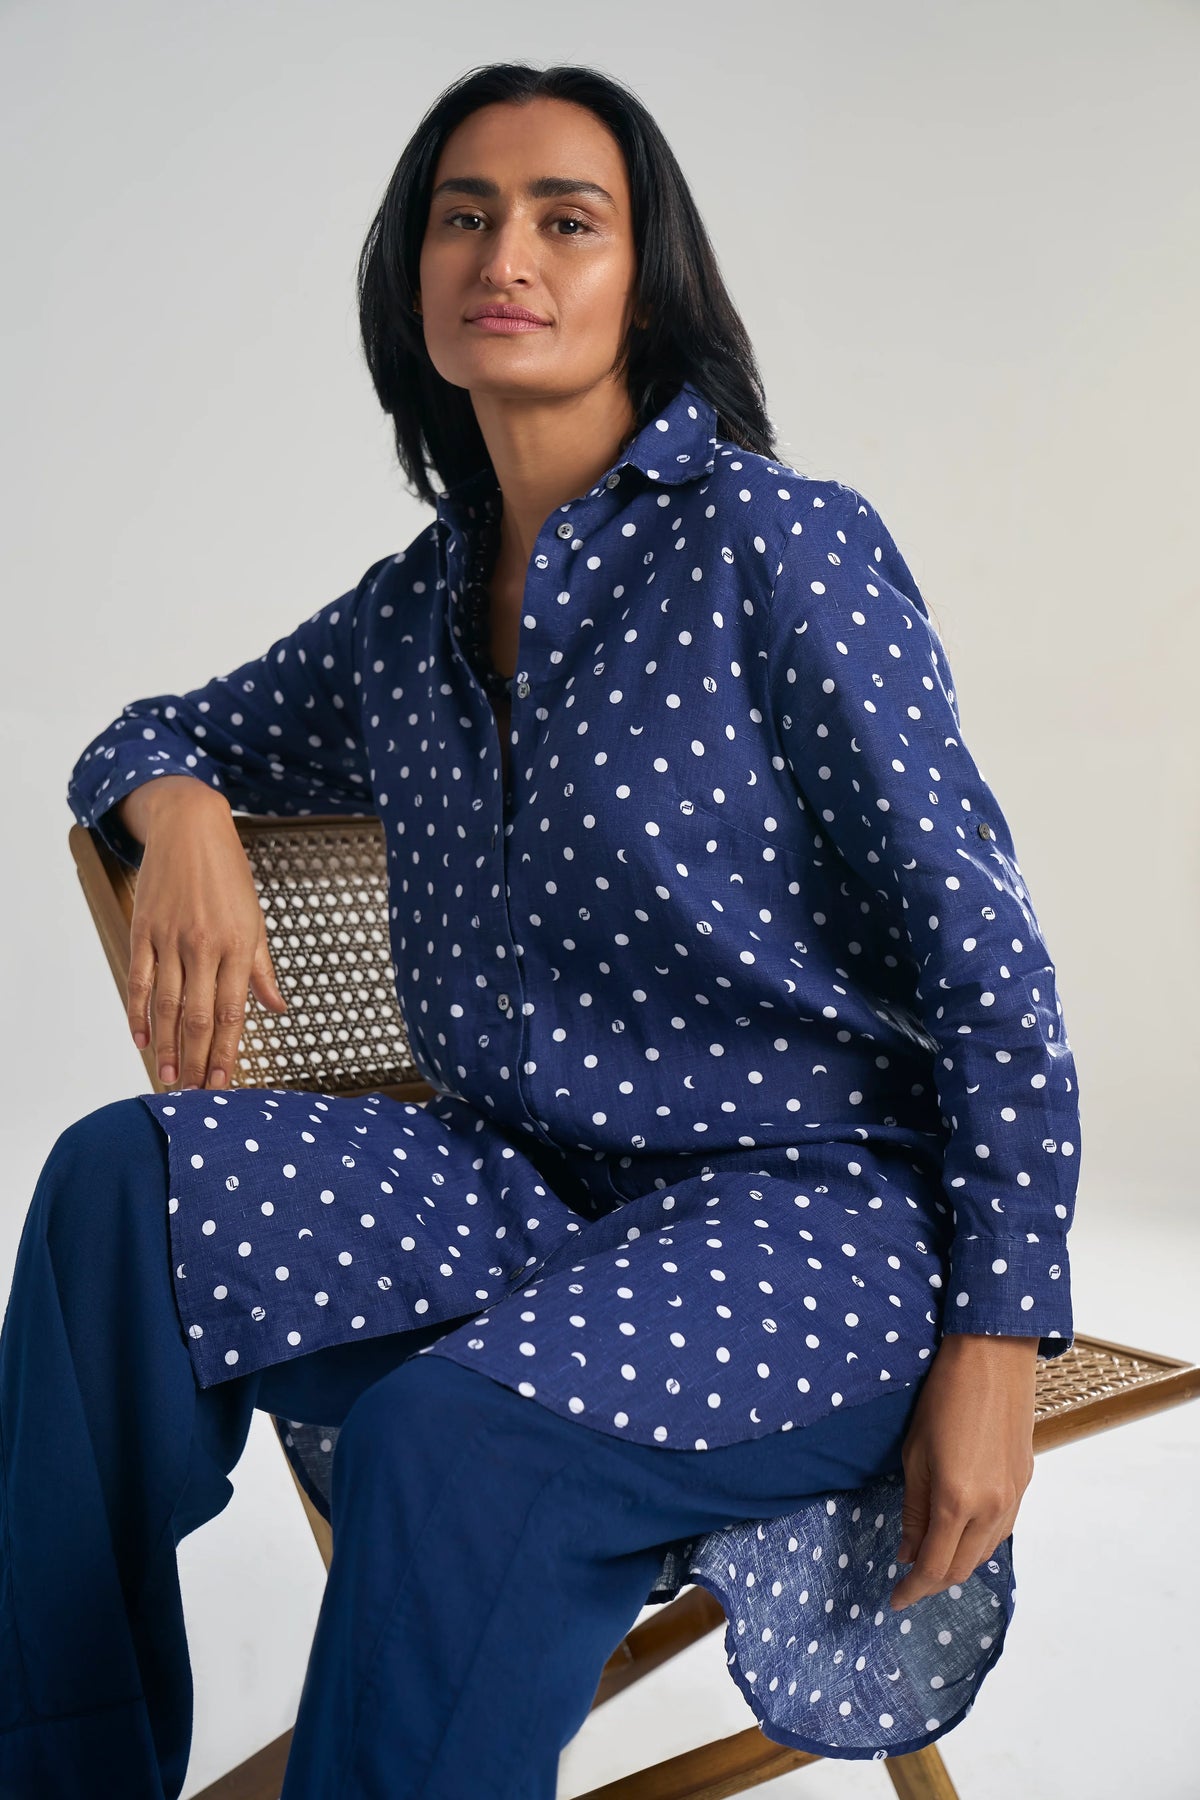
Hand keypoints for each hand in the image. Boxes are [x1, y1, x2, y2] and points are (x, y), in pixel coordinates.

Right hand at [119, 777, 288, 1088]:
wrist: (191, 827)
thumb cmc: (229, 875)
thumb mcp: (256, 919)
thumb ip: (262, 969)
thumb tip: (277, 1007)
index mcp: (239, 945)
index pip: (231, 1013)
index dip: (225, 1053)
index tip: (222, 1085)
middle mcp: (205, 945)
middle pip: (197, 1016)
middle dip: (194, 1060)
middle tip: (189, 1094)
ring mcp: (171, 937)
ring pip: (167, 1004)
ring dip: (165, 1046)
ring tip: (165, 1078)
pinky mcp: (145, 928)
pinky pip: (140, 979)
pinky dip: (138, 1012)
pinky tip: (140, 1038)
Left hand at [889, 1331, 1037, 1610]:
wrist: (994, 1359)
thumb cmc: (942, 1398)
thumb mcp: (915, 1454)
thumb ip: (915, 1511)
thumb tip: (909, 1553)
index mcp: (958, 1502)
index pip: (934, 1567)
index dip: (912, 1589)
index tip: (894, 1600)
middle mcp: (992, 1509)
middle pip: (963, 1568)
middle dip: (934, 1582)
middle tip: (908, 1581)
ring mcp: (1014, 1498)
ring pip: (986, 1553)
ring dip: (958, 1564)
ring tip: (931, 1560)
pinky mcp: (1024, 1484)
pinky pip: (1001, 1530)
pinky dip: (978, 1542)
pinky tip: (961, 1534)